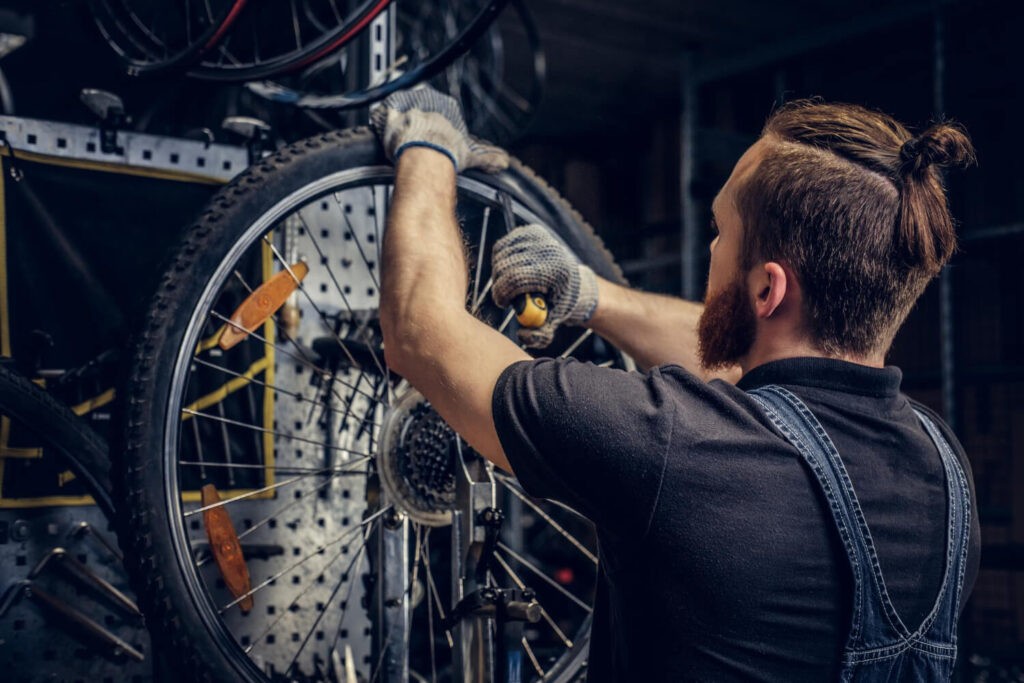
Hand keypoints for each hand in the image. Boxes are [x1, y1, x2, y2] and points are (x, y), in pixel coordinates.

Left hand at [370, 87, 508, 172]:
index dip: (433, 127)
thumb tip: (503, 163)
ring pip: (399, 111)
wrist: (424, 156)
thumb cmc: (446, 153)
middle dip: (415, 125)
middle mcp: (426, 99)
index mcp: (446, 105)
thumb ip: (489, 158)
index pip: (438, 111)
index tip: (430, 140)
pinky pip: (380, 115)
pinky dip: (381, 126)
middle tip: (413, 144)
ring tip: (399, 142)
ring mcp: (405, 103)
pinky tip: (386, 139)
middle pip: (418, 110)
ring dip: (397, 124)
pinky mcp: (386, 111)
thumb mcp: (472, 155)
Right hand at [491, 225, 598, 347]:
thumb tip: (522, 334)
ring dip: (499, 272)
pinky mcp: (532, 231)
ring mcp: (540, 238)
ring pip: (501, 254)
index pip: (516, 278)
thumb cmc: (560, 305)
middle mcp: (549, 250)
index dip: (503, 293)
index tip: (502, 304)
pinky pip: (503, 245)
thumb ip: (539, 335)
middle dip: (500, 284)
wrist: (575, 284)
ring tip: (510, 284)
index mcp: (556, 271)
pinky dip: (501, 258)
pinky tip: (511, 269)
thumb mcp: (553, 323)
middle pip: (505, 265)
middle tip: (504, 296)